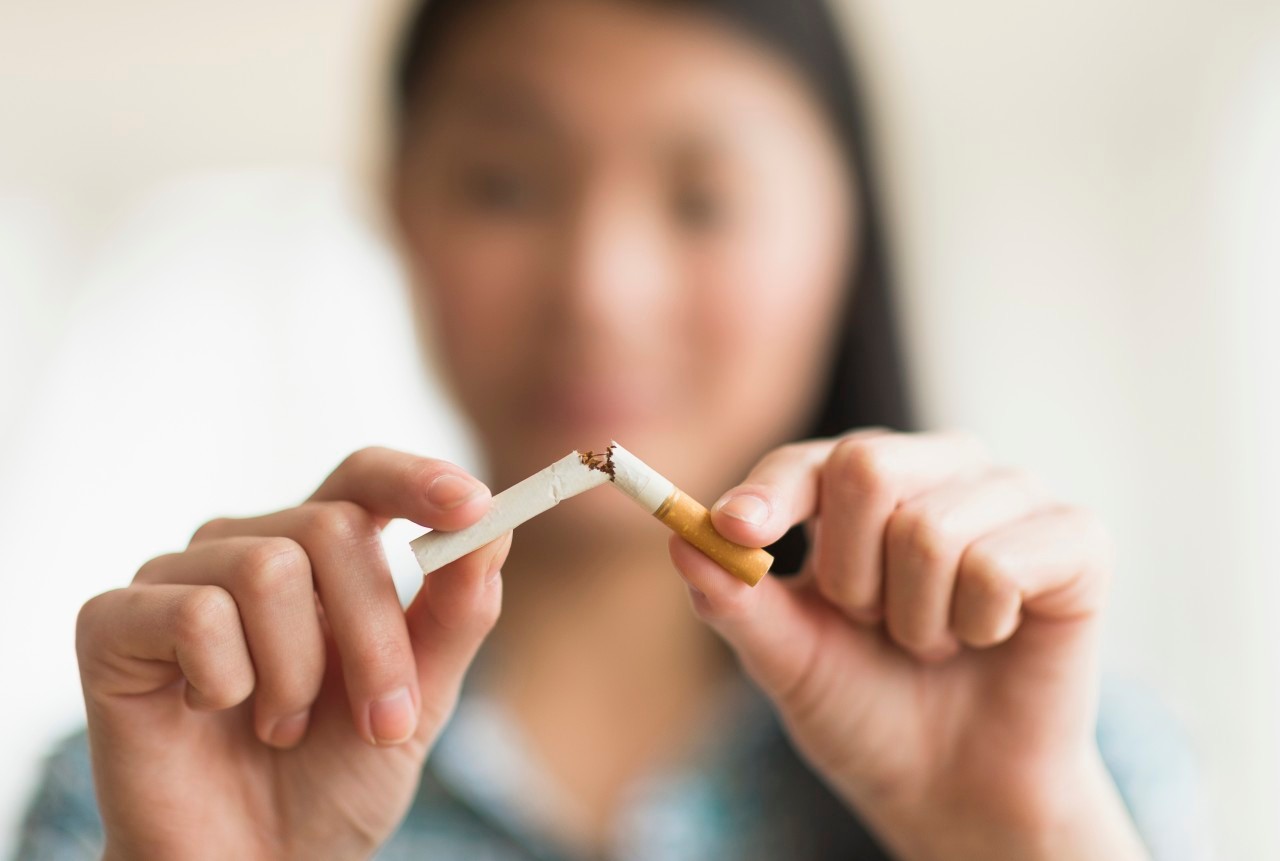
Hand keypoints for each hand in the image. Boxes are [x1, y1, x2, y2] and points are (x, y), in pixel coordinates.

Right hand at [76, 448, 510, 860]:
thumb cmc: (333, 779)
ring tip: (281, 728)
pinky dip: (225, 684)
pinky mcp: (113, 622)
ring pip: (267, 569)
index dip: (417, 480)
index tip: (473, 506)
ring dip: (297, 675)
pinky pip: (195, 614)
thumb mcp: (419, 700)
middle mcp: (247, 547)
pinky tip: (209, 714)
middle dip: (375, 637)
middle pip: (332, 527)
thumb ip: (455, 615)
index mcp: (320, 554)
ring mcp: (177, 578)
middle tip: (383, 724)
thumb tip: (492, 530)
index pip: (364, 476)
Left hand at [668, 430, 1148, 860]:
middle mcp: (941, 470)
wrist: (957, 790)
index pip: (810, 462)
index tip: (736, 529)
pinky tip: (990, 639)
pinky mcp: (1075, 539)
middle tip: (874, 625)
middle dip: (851, 576)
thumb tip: (679, 538)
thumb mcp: (789, 661)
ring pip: (930, 528)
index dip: (770, 494)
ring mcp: (1011, 497)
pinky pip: (999, 561)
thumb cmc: (869, 711)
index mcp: (867, 487)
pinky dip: (979, 624)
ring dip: (915, 619)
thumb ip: (736, 601)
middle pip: (868, 467)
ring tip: (933, 644)